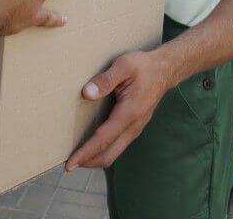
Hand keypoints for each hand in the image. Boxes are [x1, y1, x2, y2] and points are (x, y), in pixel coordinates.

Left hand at [65, 50, 170, 170]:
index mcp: (129, 113)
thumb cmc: (143, 67)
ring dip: (96, 157)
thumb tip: (86, 94)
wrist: (164, 70)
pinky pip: (118, 145)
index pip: (103, 139)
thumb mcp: (123, 66)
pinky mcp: (134, 126)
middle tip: (68, 165)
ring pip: (114, 152)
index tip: (70, 162)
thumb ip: (105, 80)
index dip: (86, 152)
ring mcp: (135, 128)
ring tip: (77, 157)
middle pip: (109, 154)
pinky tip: (93, 145)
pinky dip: (103, 150)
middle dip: (88, 161)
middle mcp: (133, 126)